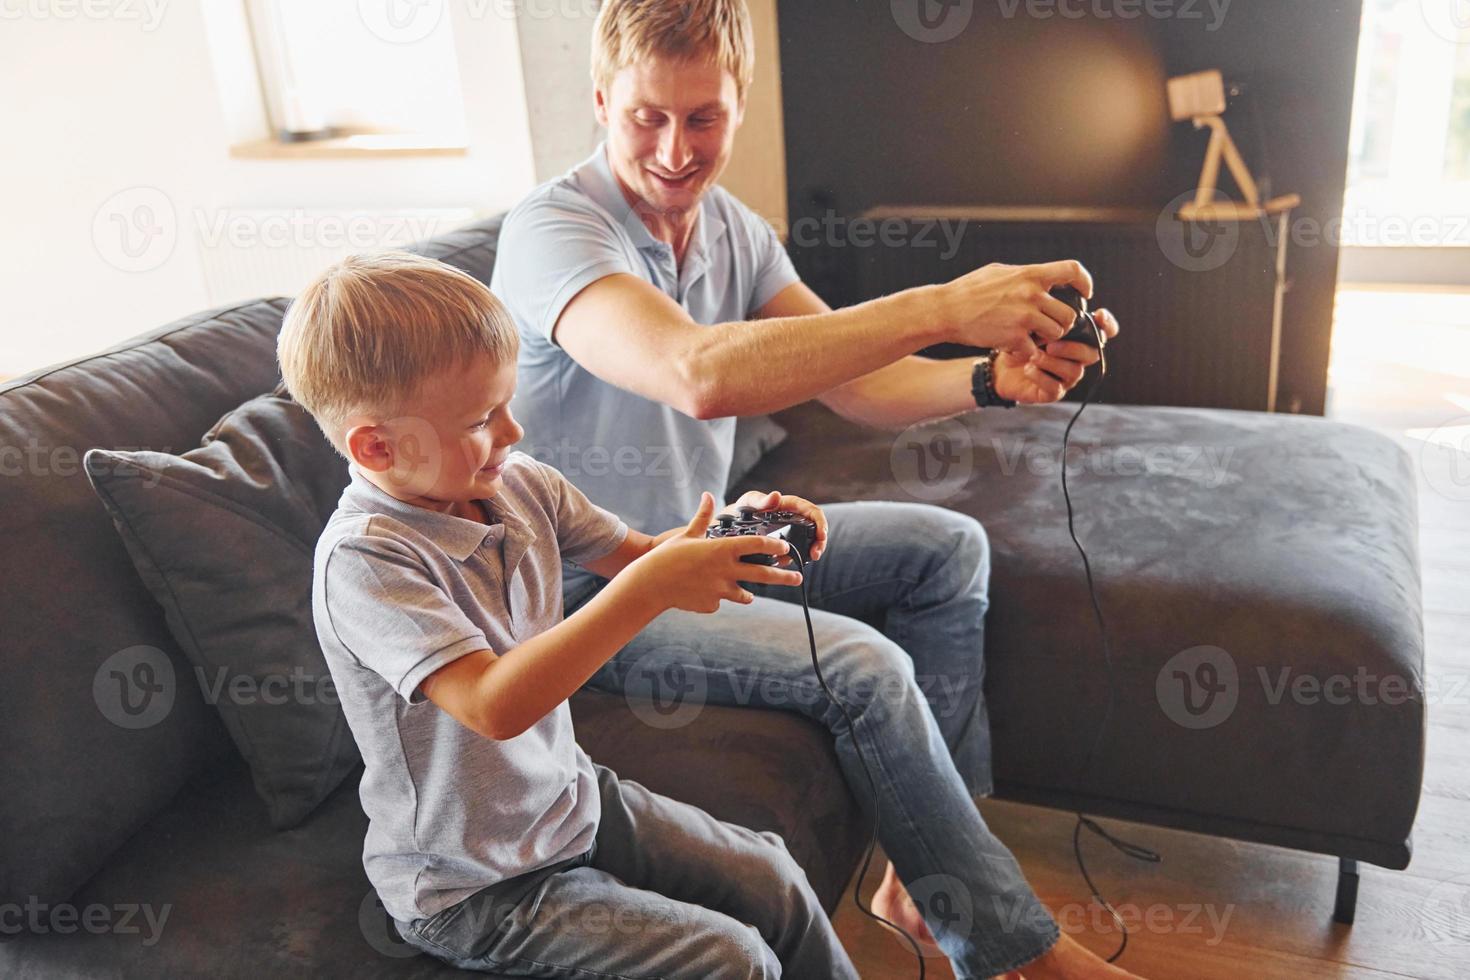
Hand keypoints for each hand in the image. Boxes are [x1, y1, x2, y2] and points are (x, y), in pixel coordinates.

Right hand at [635, 493, 802, 613]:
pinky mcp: (712, 605)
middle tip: (799, 578)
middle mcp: (726, 570)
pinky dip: (716, 598)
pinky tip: (701, 593)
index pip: (758, 545)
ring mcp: (721, 590)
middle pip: (765, 574)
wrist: (651, 585)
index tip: (785, 548)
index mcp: (723, 549)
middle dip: (785, 577)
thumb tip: (708, 496)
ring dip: (748, 593)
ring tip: (749, 594)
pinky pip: (720, 602)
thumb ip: (702, 517)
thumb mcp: (687, 535)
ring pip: (746, 594)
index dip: (775, 546)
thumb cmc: (667, 556)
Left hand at [722, 489, 828, 561]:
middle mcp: (794, 519)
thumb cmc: (744, 508)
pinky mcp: (783, 546)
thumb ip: (762, 500)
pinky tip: (789, 562)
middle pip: (815, 529)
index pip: (812, 511)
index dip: (820, 522)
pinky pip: (794, 552)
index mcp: (790, 506)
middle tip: (816, 554)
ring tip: (810, 559)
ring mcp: (790, 533)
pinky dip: (795, 558)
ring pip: (807, 542)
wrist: (731, 524)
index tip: (821, 534)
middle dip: (819, 542)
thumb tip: (776, 495)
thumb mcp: (750, 501)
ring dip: (811, 551)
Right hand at [936, 260, 1095, 358]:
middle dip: (1063, 323)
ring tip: (1031, 337)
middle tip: (1049, 326)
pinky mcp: (1015, 338)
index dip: (1084, 282)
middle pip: (1069, 313)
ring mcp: (1024, 317)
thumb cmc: (969, 290)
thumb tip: (1040, 276)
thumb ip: (1024, 276)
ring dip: (1047, 339)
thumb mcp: (999, 272)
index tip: (1084, 294)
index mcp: (1030, 275)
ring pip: (1056, 333)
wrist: (946, 310)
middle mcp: (1032, 294)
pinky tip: (1014, 348)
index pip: (1072, 270)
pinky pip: (1034, 350)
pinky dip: (1027, 352)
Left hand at [993, 307, 1120, 403]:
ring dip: (1053, 363)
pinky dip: (1042, 377)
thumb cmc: (1020, 342)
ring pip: (1074, 371)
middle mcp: (1077, 359)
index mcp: (1078, 339)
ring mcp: (1067, 377)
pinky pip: (1055, 388)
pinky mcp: (1053, 392)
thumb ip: (1049, 316)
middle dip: (1072, 348)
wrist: (1000, 367)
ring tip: (1033, 356)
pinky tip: (1028, 369)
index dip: (1108, 325)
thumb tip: (1056, 307)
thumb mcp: (1032, 324)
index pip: (1105, 332)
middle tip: (1050, 344)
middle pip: (1092, 354)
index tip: (1098, 315)